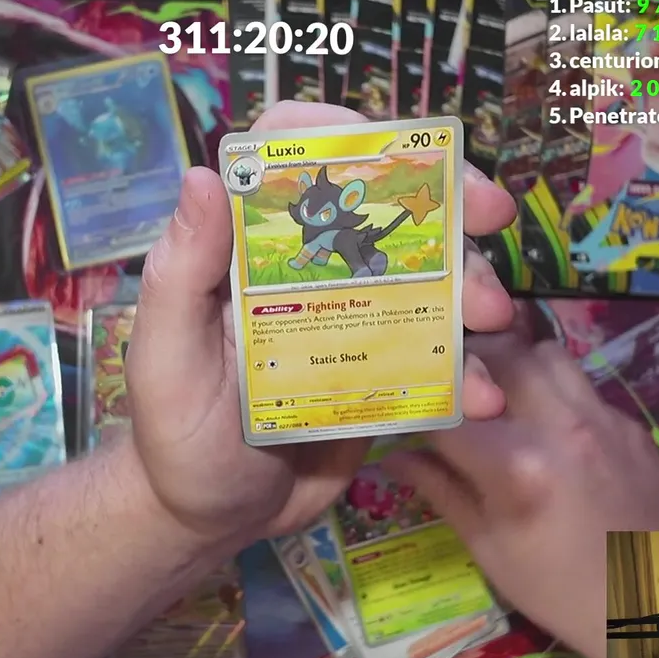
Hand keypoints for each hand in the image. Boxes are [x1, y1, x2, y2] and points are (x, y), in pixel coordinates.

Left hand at [125, 101, 517, 550]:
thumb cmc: (174, 439)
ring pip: (425, 279)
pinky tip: (480, 396)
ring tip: (492, 319)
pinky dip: (465, 371)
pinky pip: (435, 357)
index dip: (340, 134)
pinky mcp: (383, 375)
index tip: (396, 144)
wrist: (212, 523)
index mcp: (247, 252)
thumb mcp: (166, 359)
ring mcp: (351, 322)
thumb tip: (209, 176)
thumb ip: (182, 273)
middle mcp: (307, 272)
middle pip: (380, 208)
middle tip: (492, 214)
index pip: (289, 160)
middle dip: (446, 200)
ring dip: (470, 285)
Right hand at [378, 310, 658, 657]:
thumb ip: (441, 490)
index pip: (447, 412)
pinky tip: (556, 433)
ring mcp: (604, 420)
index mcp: (515, 465)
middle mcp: (561, 426)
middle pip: (500, 356)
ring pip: (547, 355)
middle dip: (470, 369)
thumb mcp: (488, 548)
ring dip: (518, 368)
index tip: (410, 414)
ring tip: (507, 401)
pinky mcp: (634, 425)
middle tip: (457, 394)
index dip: (420, 410)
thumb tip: (391, 456)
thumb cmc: (558, 590)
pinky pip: (586, 387)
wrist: (656, 610)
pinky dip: (560, 397)